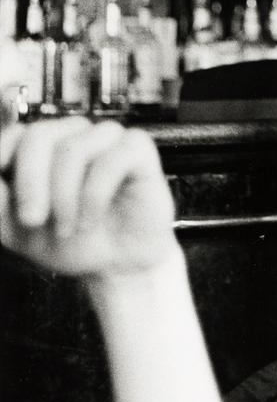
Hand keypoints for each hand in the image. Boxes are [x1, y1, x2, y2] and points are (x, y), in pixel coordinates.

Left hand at [0, 117, 176, 280]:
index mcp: (46, 149)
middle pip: (41, 135)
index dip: (3, 157)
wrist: (116, 266)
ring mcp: (107, 139)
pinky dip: (94, 196)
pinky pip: (111, 160)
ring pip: (74, 148)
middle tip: (31, 220)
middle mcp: (75, 136)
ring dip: (64, 196)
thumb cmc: (73, 242)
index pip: (16, 134)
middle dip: (30, 181)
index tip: (3, 192)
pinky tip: (91, 219)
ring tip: (67, 227)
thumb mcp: (18, 231)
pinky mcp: (137, 150)